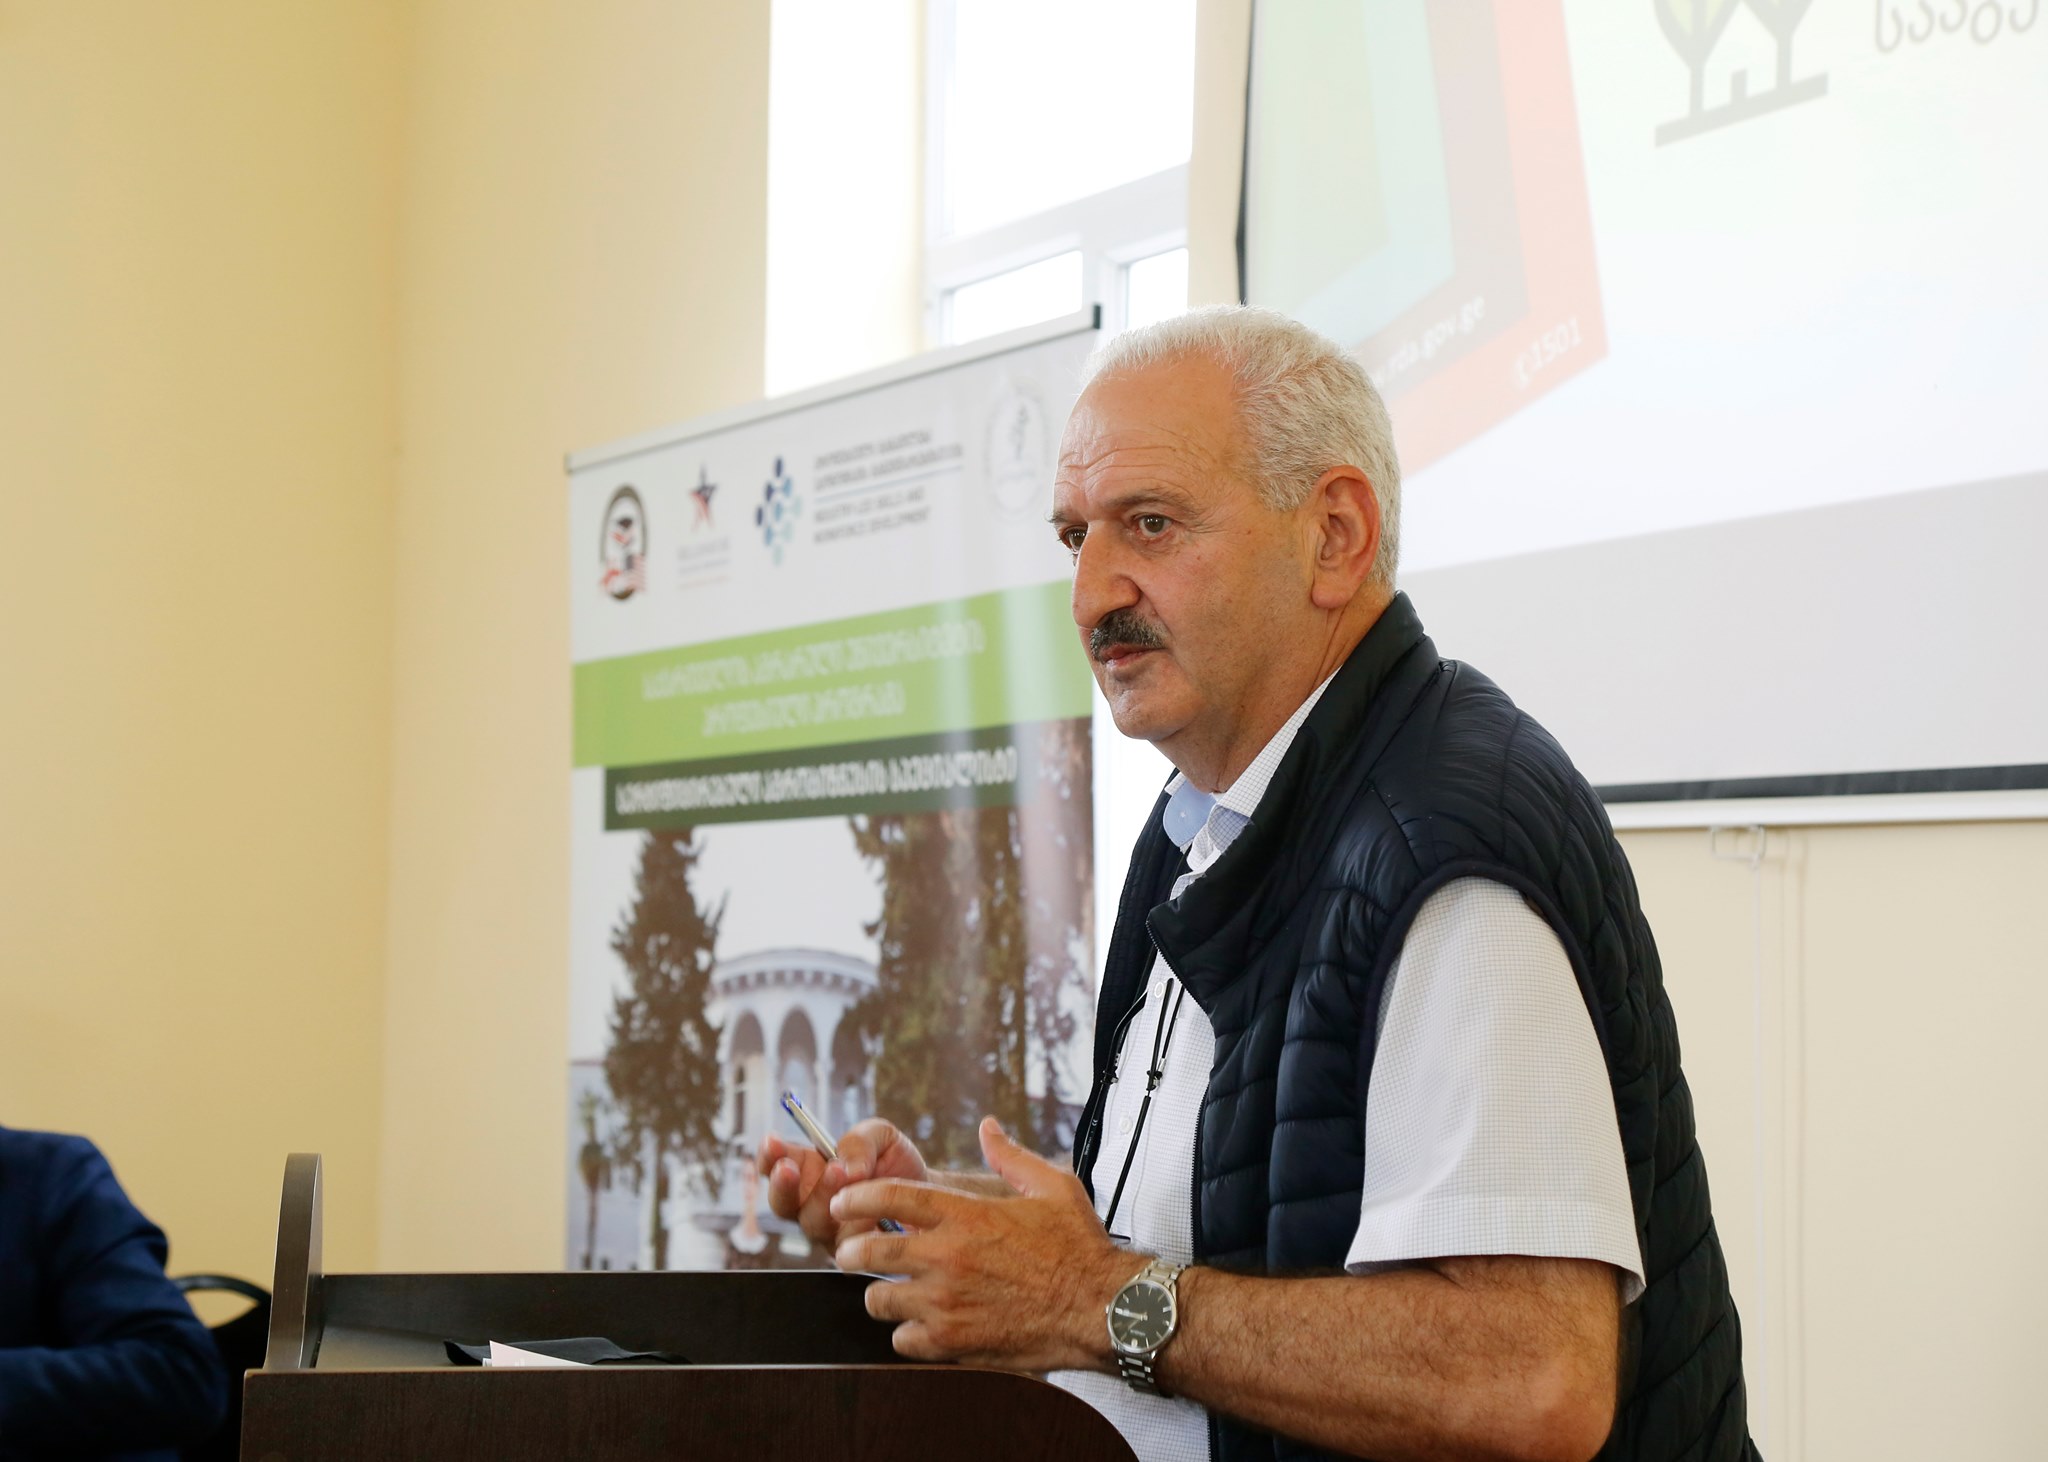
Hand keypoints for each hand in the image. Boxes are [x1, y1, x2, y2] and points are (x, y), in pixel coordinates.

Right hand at [758, 1119, 927, 1250]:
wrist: (929, 1197)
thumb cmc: (896, 1164)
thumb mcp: (881, 1136)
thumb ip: (859, 1140)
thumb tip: (846, 1167)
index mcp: (810, 1169)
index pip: (775, 1164)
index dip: (768, 1156)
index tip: (772, 1142)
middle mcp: (812, 1204)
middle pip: (781, 1203)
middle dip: (781, 1185)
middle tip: (789, 1168)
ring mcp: (829, 1233)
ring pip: (814, 1223)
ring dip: (824, 1198)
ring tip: (843, 1175)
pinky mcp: (851, 1257)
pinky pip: (846, 1247)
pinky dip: (859, 1226)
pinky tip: (874, 1214)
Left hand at [830, 1116, 1143, 1371]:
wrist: (1103, 1309)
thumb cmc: (1079, 1247)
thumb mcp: (1053, 1186)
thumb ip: (1011, 1156)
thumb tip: (988, 1128)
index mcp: (968, 1215)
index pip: (893, 1196)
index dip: (859, 1195)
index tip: (844, 1200)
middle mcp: (949, 1257)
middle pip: (869, 1250)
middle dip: (851, 1248)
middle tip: (851, 1250)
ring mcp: (948, 1303)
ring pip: (879, 1300)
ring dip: (881, 1294)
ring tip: (890, 1291)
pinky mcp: (955, 1343)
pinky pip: (902, 1341)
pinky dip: (906, 1334)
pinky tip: (920, 1325)